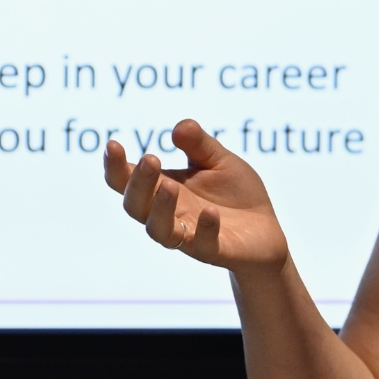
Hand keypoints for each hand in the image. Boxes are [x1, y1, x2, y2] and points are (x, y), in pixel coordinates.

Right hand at [103, 118, 288, 276]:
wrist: (266, 230)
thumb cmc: (235, 194)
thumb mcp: (219, 161)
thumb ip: (199, 145)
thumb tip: (179, 127)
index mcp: (163, 189)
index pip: (127, 181)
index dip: (115, 166)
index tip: (112, 144)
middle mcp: (169, 215)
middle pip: (136, 206)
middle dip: (138, 184)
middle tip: (150, 159)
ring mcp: (188, 236)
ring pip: (159, 231)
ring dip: (161, 209)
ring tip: (169, 186)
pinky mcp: (214, 250)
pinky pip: (202, 245)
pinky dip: (204, 228)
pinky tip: (210, 212)